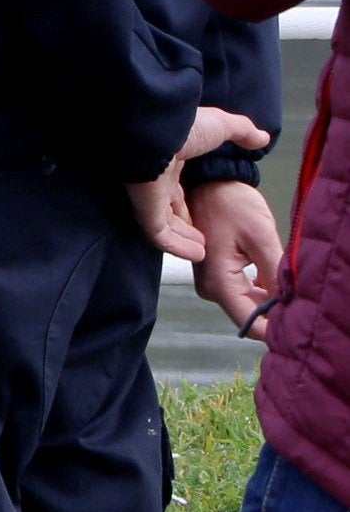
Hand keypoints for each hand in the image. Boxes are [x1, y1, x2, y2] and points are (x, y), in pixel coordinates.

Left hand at [129, 106, 274, 262]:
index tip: (210, 214)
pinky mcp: (146, 210)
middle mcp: (158, 180)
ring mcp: (150, 196)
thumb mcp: (221, 126)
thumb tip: (262, 137)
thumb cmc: (185, 126)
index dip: (192, 202)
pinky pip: (160, 236)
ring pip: (166, 226)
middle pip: (170, 210)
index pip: (178, 188)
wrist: (158, 130)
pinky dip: (178, 247)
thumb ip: (242, 132)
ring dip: (185, 240)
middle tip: (205, 240)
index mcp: (170, 161)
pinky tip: (198, 255)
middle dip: (186, 225)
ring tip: (204, 253)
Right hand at [189, 178, 286, 333]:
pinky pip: (241, 292)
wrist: (209, 182)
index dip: (277, 328)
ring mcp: (210, 282)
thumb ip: (275, 274)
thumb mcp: (260, 237)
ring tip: (291, 289)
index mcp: (218, 283)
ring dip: (269, 299)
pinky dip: (260, 289)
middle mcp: (210, 288)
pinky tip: (275, 281)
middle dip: (275, 312)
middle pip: (249, 314)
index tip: (301, 323)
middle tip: (301, 301)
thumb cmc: (232, 205)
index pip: (250, 323)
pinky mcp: (214, 274)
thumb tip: (289, 305)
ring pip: (247, 304)